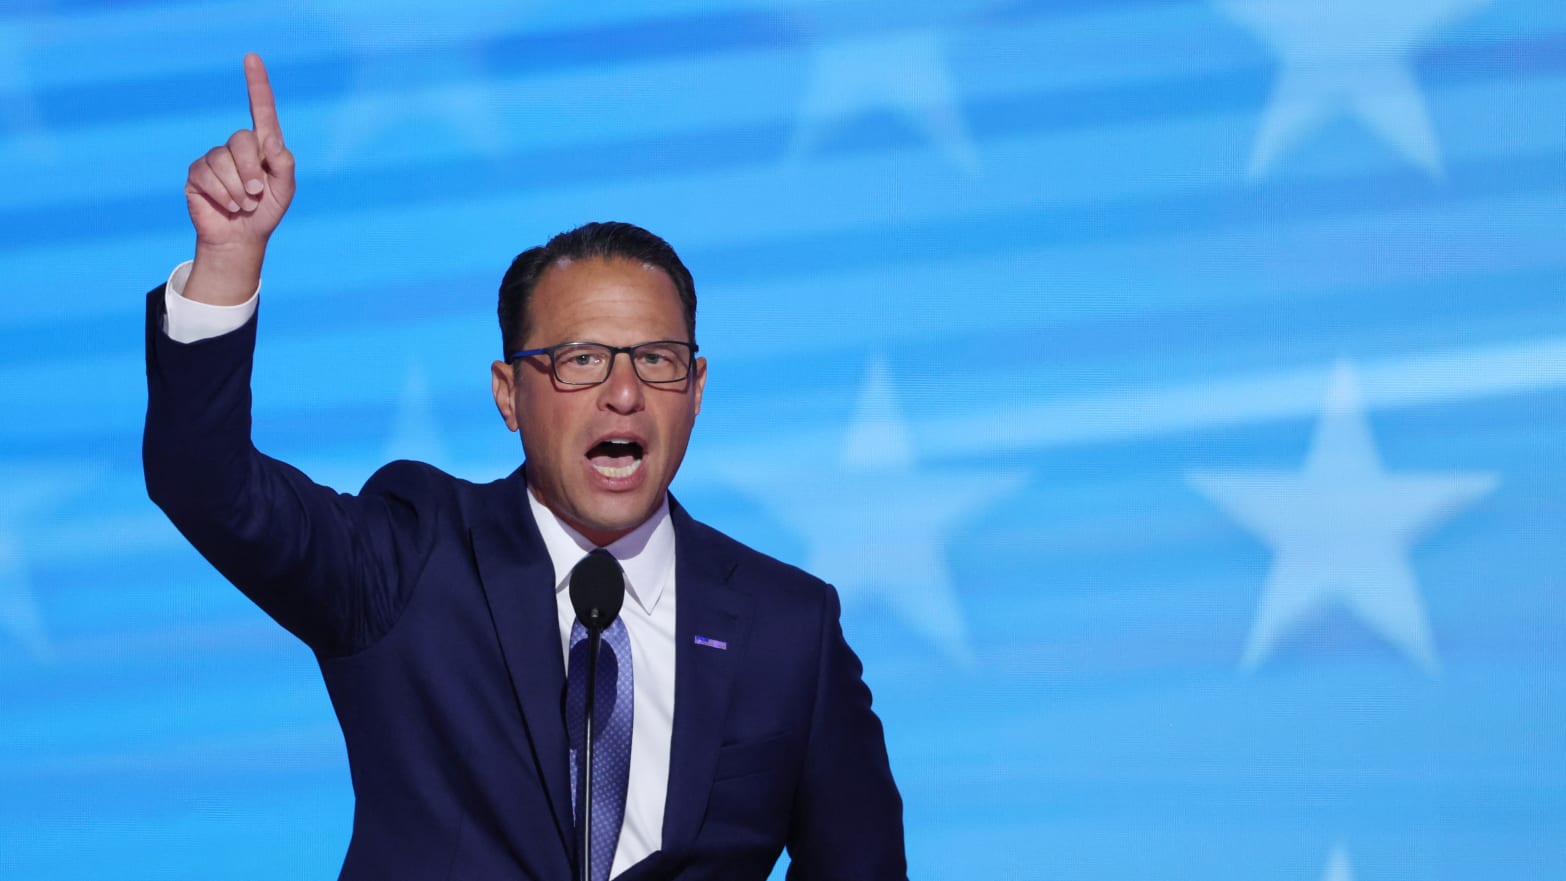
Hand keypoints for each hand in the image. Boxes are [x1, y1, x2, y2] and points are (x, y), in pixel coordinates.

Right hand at [182, 53, 295, 303]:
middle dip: (252, 172)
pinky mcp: (198, 173)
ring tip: (243, 205)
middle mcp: (238, 147)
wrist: (241, 237)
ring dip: (237, 190)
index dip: (257, 84)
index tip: (252, 57)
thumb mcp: (284, 191)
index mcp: (263, 147)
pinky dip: (222, 194)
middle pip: (242, 140)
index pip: (261, 110)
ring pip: (223, 161)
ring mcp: (215, 158)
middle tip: (256, 195)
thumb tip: (270, 139)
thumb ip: (284, 165)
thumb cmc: (266, 212)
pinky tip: (228, 206)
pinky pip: (206, 174)